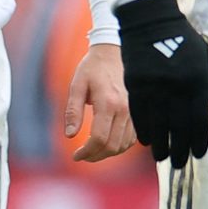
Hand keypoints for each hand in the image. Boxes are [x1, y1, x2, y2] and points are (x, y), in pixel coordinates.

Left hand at [64, 41, 135, 160]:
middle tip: (82, 156)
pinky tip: (106, 143)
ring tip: (92, 151)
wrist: (114, 52)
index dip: (86, 152)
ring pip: (123, 145)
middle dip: (95, 156)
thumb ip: (73, 111)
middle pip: (112, 146)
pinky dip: (118, 146)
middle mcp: (125, 109)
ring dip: (107, 153)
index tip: (75, 156)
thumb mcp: (77, 85)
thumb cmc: (93, 68)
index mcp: (108, 103)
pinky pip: (131, 139)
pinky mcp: (138, 113)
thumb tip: (70, 135)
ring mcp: (134, 112)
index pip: (99, 138)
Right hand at [114, 0, 207, 161]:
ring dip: (161, 144)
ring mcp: (154, 86)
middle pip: (179, 127)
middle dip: (180, 149)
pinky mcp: (136, 84)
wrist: (150, 20)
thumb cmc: (182, 39)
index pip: (200, 119)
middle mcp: (176, 87)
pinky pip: (140, 114)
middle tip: (179, 164)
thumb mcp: (204, 57)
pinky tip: (146, 141)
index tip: (198, 155)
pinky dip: (143, 129)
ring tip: (162, 158)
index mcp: (196, 81)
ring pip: (158, 124)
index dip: (200, 140)